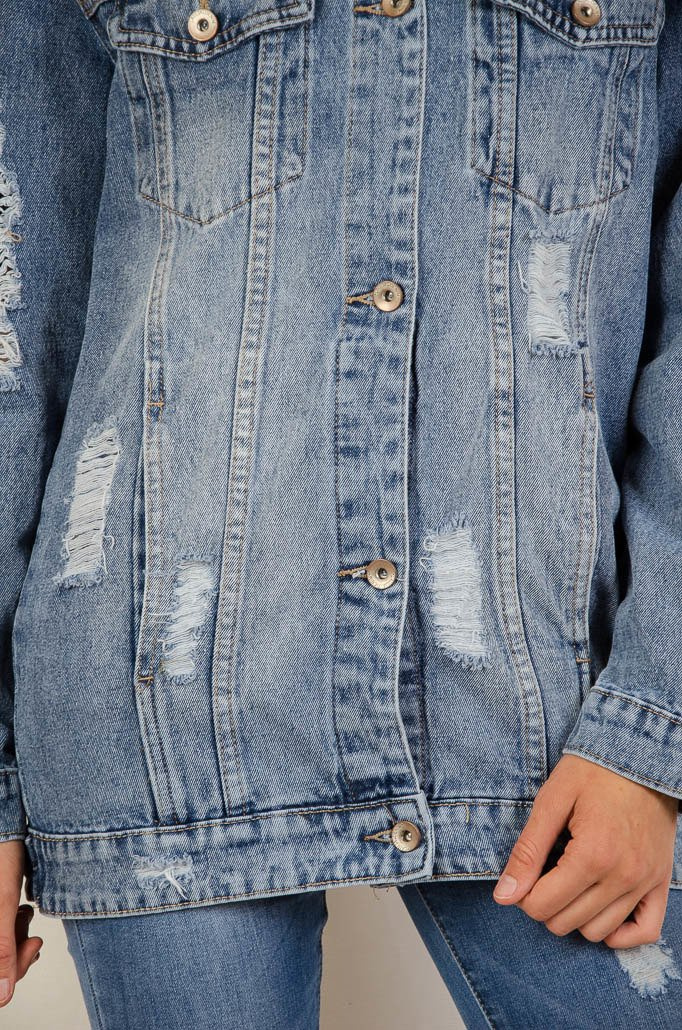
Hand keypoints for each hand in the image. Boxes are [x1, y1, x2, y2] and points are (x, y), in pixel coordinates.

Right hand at [0, 840, 41, 1006]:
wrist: (7, 822)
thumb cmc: (2, 855)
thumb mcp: (3, 904)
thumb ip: (1, 949)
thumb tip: (3, 996)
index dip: (12, 969)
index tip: (32, 947)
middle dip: (17, 951)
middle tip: (33, 934)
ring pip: (2, 946)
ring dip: (17, 935)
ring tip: (24, 912)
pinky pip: (3, 932)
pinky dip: (14, 925)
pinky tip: (22, 909)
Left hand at [493, 754, 678, 946]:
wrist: (639, 754)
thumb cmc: (592, 771)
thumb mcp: (551, 801)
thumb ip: (528, 851)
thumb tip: (504, 895)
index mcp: (592, 855)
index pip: (543, 906)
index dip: (523, 895)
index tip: (525, 872)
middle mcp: (622, 876)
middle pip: (566, 923)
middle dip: (545, 904)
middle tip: (544, 874)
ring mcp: (645, 882)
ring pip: (598, 932)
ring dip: (575, 916)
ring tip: (569, 882)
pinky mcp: (660, 882)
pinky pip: (645, 931)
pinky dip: (619, 931)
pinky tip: (598, 907)